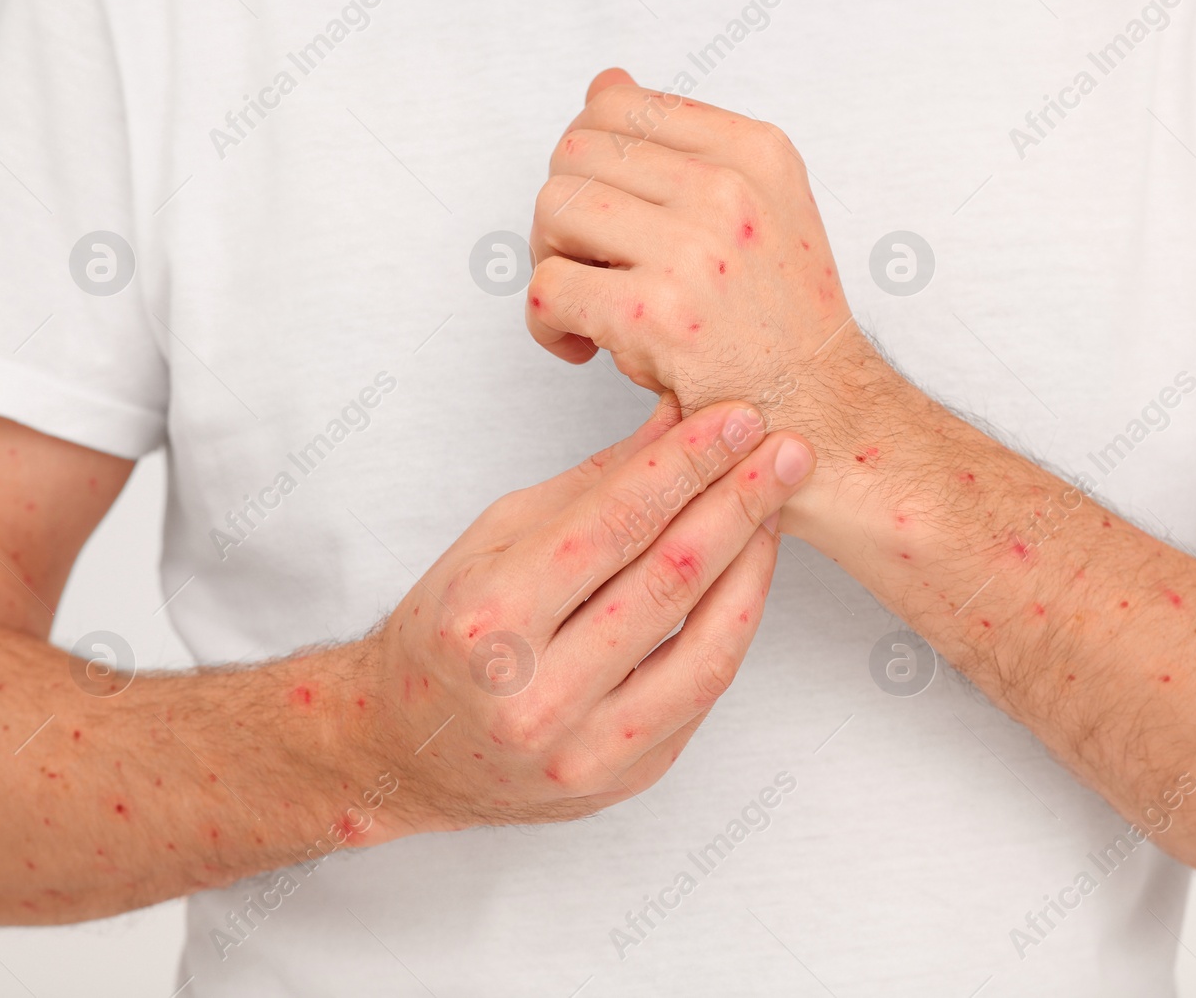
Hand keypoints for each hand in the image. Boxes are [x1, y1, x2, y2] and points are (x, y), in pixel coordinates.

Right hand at [370, 397, 814, 828]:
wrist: (409, 751)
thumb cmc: (447, 635)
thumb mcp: (495, 540)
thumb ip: (594, 486)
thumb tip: (676, 421)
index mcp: (491, 619)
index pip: (614, 523)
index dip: (686, 463)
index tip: (735, 418)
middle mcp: (535, 694)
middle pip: (670, 580)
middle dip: (739, 502)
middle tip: (787, 451)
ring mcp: (585, 748)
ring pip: (706, 645)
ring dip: (755, 565)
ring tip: (779, 507)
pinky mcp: (625, 776)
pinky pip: (703, 691)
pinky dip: (735, 623)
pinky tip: (750, 573)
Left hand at [526, 69, 867, 419]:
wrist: (816, 407)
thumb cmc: (780, 321)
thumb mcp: (758, 205)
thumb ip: (683, 145)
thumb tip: (605, 82)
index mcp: (755, 152)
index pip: (618, 102)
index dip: (590, 158)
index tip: (605, 211)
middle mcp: (727, 190)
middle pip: (575, 151)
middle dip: (564, 209)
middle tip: (588, 261)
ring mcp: (693, 251)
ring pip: (553, 208)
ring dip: (550, 259)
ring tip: (587, 300)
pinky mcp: (655, 315)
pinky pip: (547, 287)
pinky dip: (545, 322)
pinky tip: (581, 344)